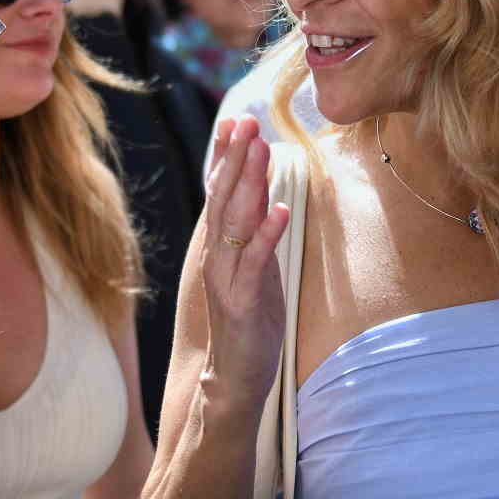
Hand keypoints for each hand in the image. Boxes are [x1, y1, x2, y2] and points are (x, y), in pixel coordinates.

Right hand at [200, 115, 290, 406]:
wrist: (235, 377)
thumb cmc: (248, 319)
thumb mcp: (253, 266)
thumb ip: (253, 229)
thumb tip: (262, 187)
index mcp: (220, 246)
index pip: (219, 192)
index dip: (226, 157)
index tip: (234, 121)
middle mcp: (217, 256)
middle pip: (223, 198)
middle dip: (236, 158)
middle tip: (246, 121)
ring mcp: (226, 278)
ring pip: (234, 222)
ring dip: (249, 184)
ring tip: (262, 150)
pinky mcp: (241, 302)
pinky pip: (255, 262)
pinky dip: (267, 234)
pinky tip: (281, 210)